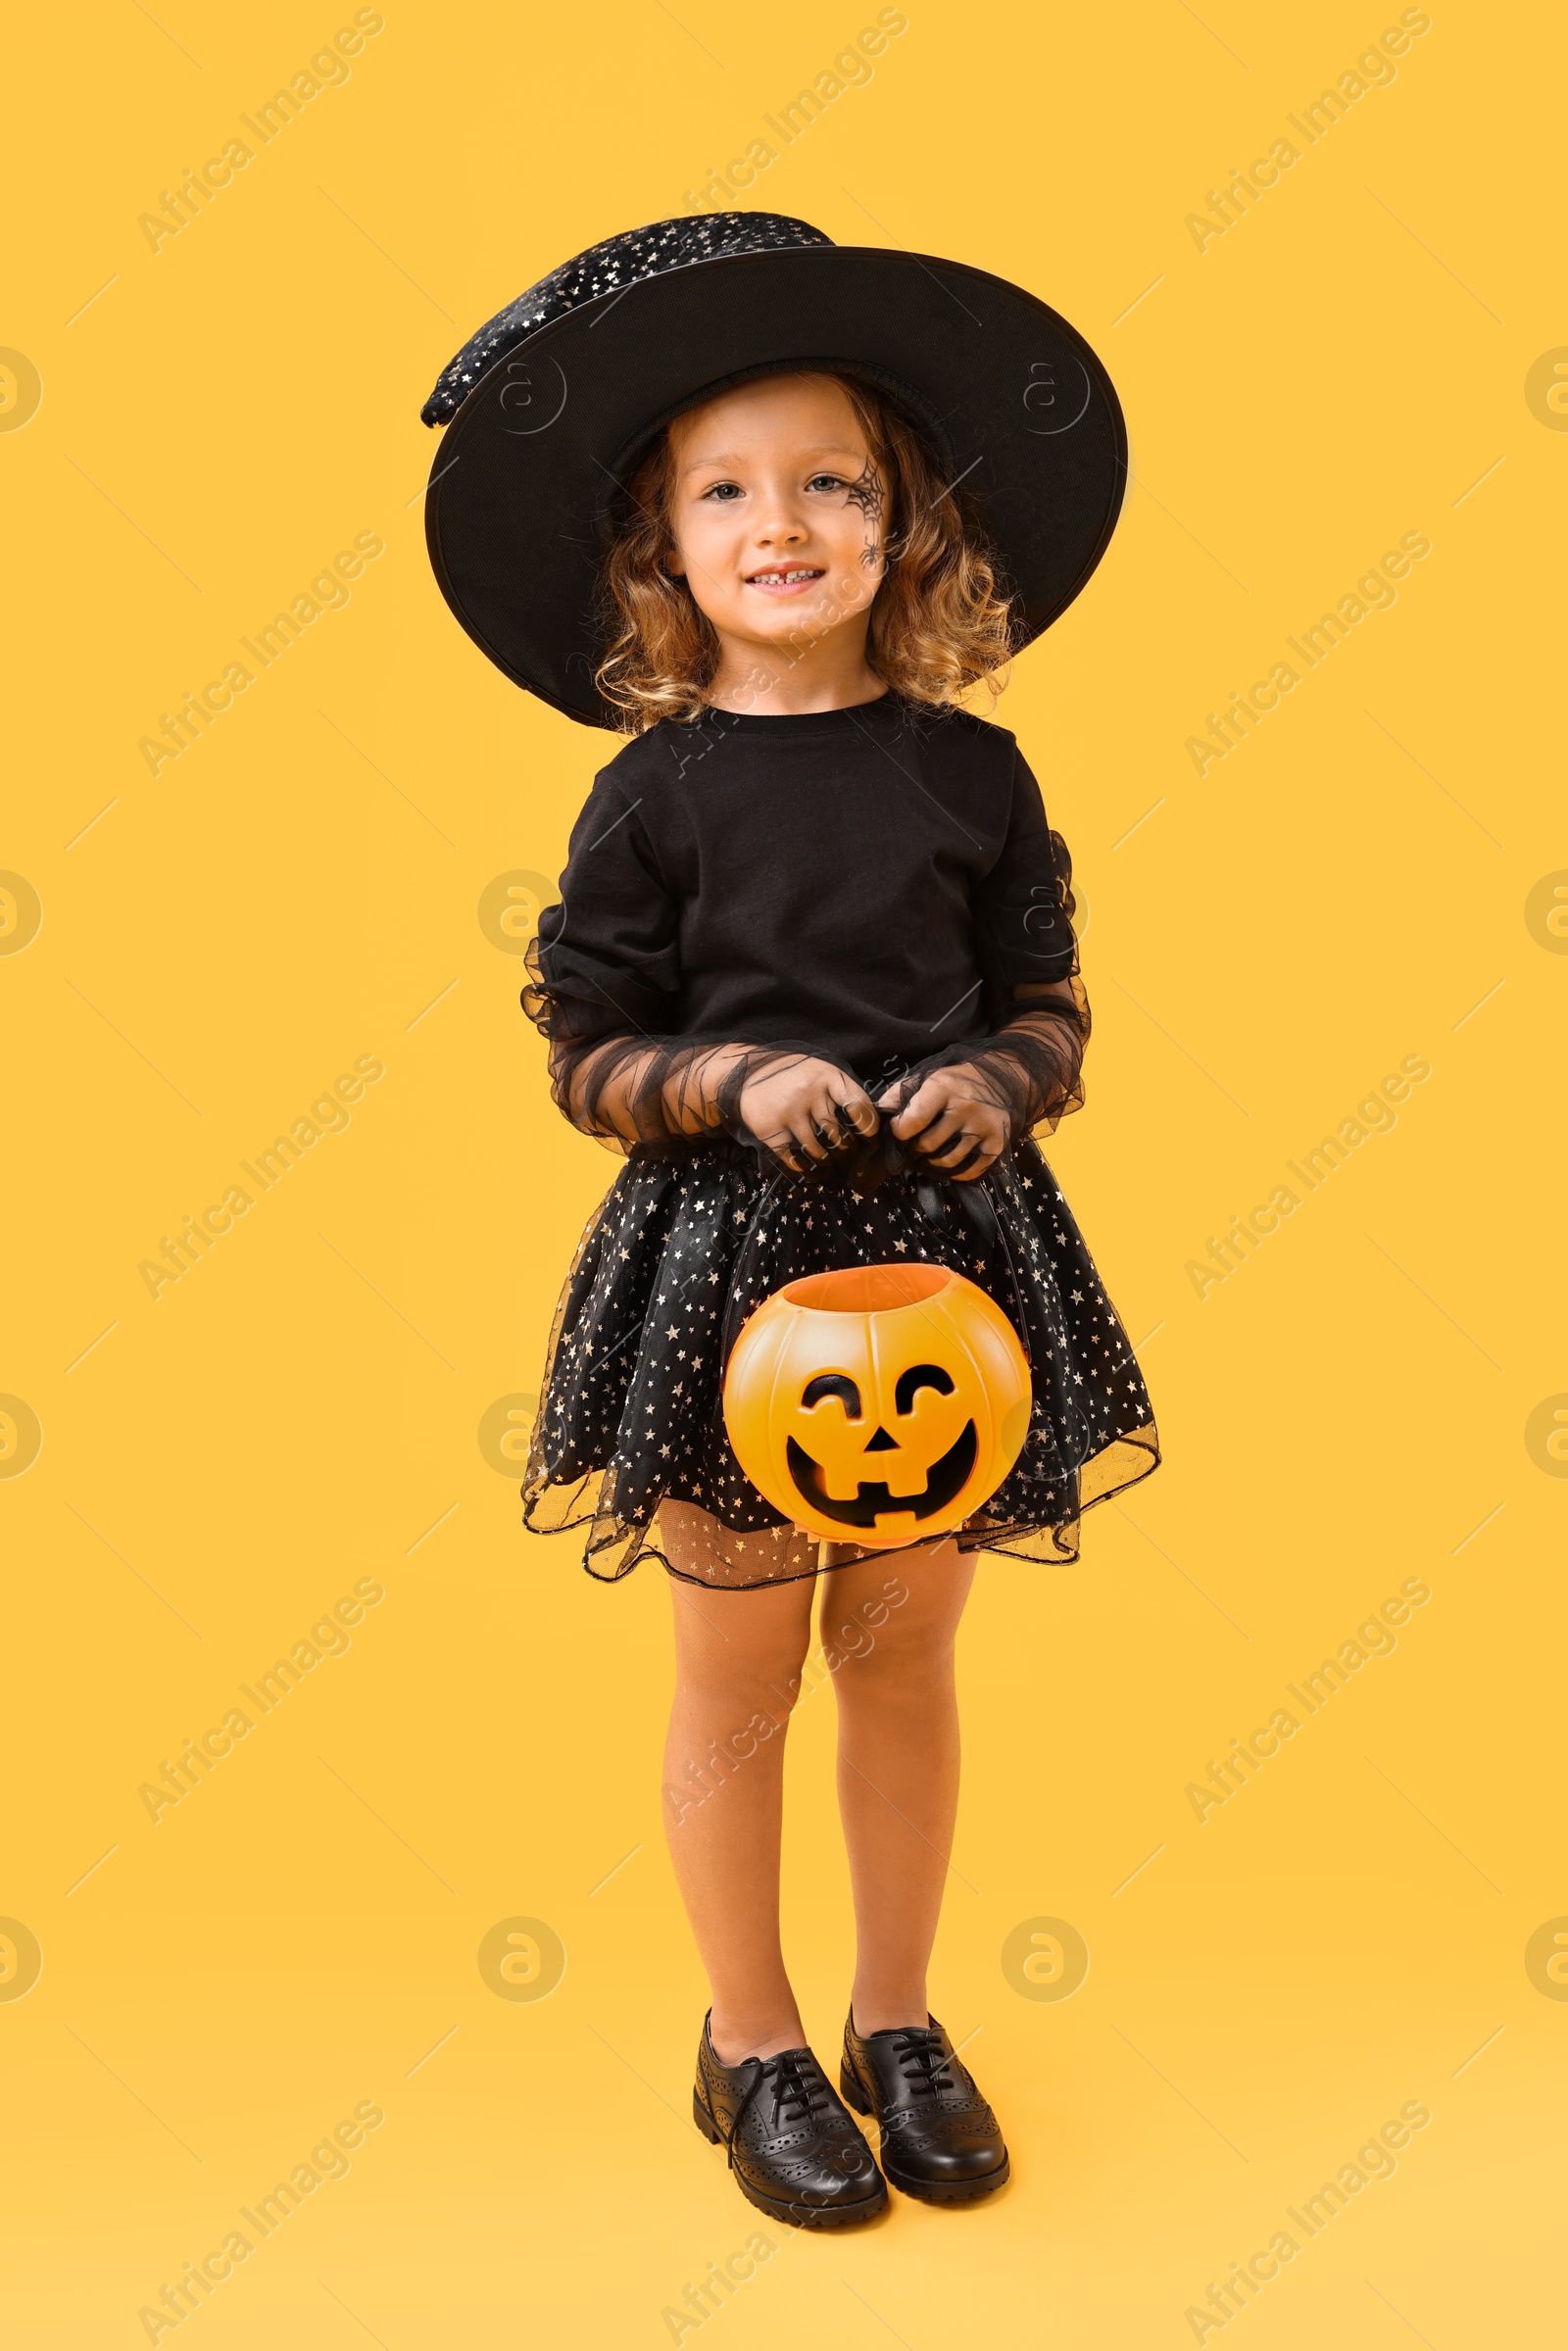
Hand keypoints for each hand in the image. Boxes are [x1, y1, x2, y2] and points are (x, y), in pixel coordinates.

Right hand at [738, 1056, 877, 1172]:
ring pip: (818, 1150)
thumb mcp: (819, 1070)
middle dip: (844, 1149)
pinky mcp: (770, 1129)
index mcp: (827, 1075)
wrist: (746, 1074)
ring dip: (824, 1160)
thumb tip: (867, 1122)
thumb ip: (841, 1090)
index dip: (868, 1125)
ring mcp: (789, 1111)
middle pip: (838, 1134)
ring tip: (826, 1160)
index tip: (868, 1137)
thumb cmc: (792, 1075)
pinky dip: (803, 1167)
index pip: (858, 1104)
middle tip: (844, 1153)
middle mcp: (809, 1092)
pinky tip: (806, 1166)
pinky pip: (793, 1159)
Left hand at [877, 1064, 1007, 1181]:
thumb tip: (876, 1115)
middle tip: (914, 1147)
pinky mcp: (997, 1144)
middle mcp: (966, 1107)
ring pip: (946, 1162)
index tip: (901, 1131)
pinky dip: (955, 1173)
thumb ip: (899, 1095)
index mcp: (943, 1088)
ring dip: (932, 1163)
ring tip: (928, 1155)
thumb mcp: (927, 1078)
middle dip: (915, 1149)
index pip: (912, 1122)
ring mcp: (983, 1127)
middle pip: (928, 1145)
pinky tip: (949, 1164)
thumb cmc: (955, 1081)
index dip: (900, 1132)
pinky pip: (969, 1171)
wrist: (1001, 1078)